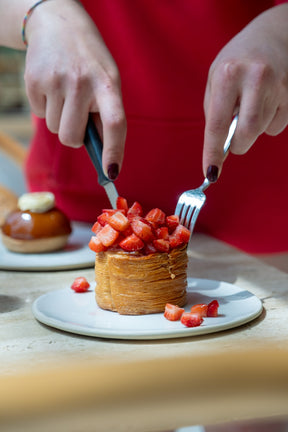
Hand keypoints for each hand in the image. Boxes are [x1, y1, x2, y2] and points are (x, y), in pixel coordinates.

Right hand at [24, 0, 125, 178]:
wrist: (58, 24)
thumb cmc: (89, 62)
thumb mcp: (107, 80)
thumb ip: (105, 114)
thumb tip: (101, 155)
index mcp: (108, 84)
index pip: (115, 123)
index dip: (114, 151)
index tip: (111, 173)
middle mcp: (81, 82)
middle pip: (72, 138)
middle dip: (74, 136)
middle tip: (77, 115)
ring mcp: (55, 81)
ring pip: (54, 129)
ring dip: (60, 118)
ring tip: (65, 91)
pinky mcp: (34, 81)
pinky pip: (39, 114)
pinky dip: (45, 106)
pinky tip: (52, 86)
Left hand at [203, 4, 287, 180]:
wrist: (275, 34)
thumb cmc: (238, 59)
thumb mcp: (216, 77)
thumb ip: (215, 110)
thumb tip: (219, 146)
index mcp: (228, 75)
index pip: (217, 125)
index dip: (213, 153)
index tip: (210, 173)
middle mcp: (255, 79)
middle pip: (246, 134)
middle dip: (238, 145)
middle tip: (234, 141)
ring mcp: (278, 86)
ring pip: (262, 131)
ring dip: (252, 129)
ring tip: (251, 105)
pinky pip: (277, 127)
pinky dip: (268, 123)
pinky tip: (267, 102)